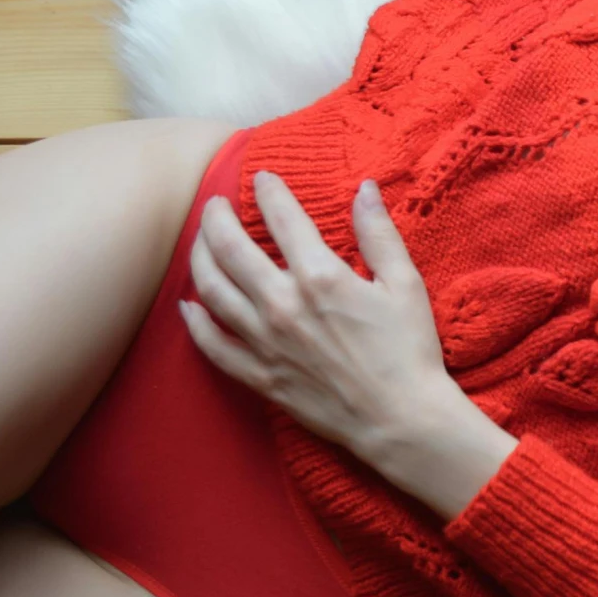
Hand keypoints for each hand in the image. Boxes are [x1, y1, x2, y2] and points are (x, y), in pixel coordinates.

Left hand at [181, 170, 515, 519]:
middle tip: (215, 202)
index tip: (263, 177)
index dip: (270, 192)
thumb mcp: (404, 283)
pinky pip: (213, 346)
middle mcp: (282, 305)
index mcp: (320, 277)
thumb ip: (378, 233)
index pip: (283, 219)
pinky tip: (188, 306)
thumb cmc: (409, 350)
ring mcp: (265, 342)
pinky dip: (195, 324)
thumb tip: (363, 188)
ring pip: (212, 290)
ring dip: (199, 258)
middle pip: (231, 249)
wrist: (400, 419)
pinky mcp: (259, 376)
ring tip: (199, 242)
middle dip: (217, 217)